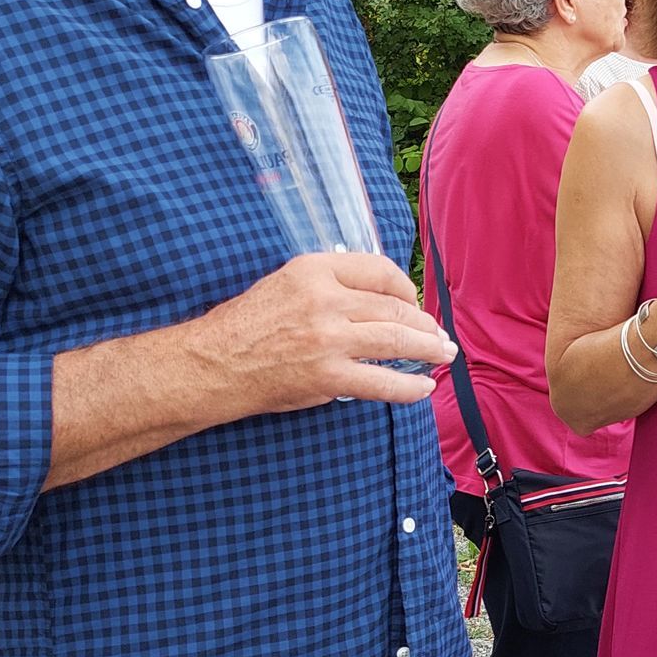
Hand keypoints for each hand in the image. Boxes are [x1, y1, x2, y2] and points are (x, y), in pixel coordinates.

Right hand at [184, 253, 454, 416]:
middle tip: (439, 335)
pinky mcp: (328, 376)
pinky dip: (408, 387)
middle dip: (424, 324)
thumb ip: (329, 285)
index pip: (379, 270)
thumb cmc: (246, 324)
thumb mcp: (286, 284)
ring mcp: (328, 339)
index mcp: (314, 269)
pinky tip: (422, 387)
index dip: (404, 288)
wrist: (214, 363)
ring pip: (396, 341)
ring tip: (443, 355)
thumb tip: (375, 299)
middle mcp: (325, 300)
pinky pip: (381, 382)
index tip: (412, 302)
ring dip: (428, 350)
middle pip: (394, 308)